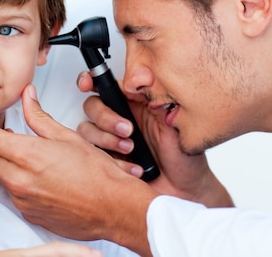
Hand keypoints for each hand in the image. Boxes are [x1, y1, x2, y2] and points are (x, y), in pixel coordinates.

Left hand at [0, 84, 156, 256]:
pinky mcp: (27, 212)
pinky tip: (31, 174)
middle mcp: (19, 179)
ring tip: (20, 152)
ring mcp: (21, 199)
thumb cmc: (97, 175)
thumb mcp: (68, 137)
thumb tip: (28, 97)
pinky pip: (9, 191)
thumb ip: (39, 117)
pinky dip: (13, 178)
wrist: (114, 209)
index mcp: (28, 155)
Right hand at [76, 71, 233, 207]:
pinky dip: (112, 160)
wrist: (184, 192)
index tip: (86, 85)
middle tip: (127, 130)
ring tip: (130, 149)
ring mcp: (111, 139)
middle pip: (93, 105)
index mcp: (136, 103)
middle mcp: (121, 118)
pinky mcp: (106, 159)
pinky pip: (91, 154)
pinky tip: (132, 166)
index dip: (91, 81)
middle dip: (105, 118)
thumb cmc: (184, 159)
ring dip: (107, 139)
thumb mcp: (175, 124)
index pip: (108, 85)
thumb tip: (142, 81)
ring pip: (87, 129)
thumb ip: (157, 100)